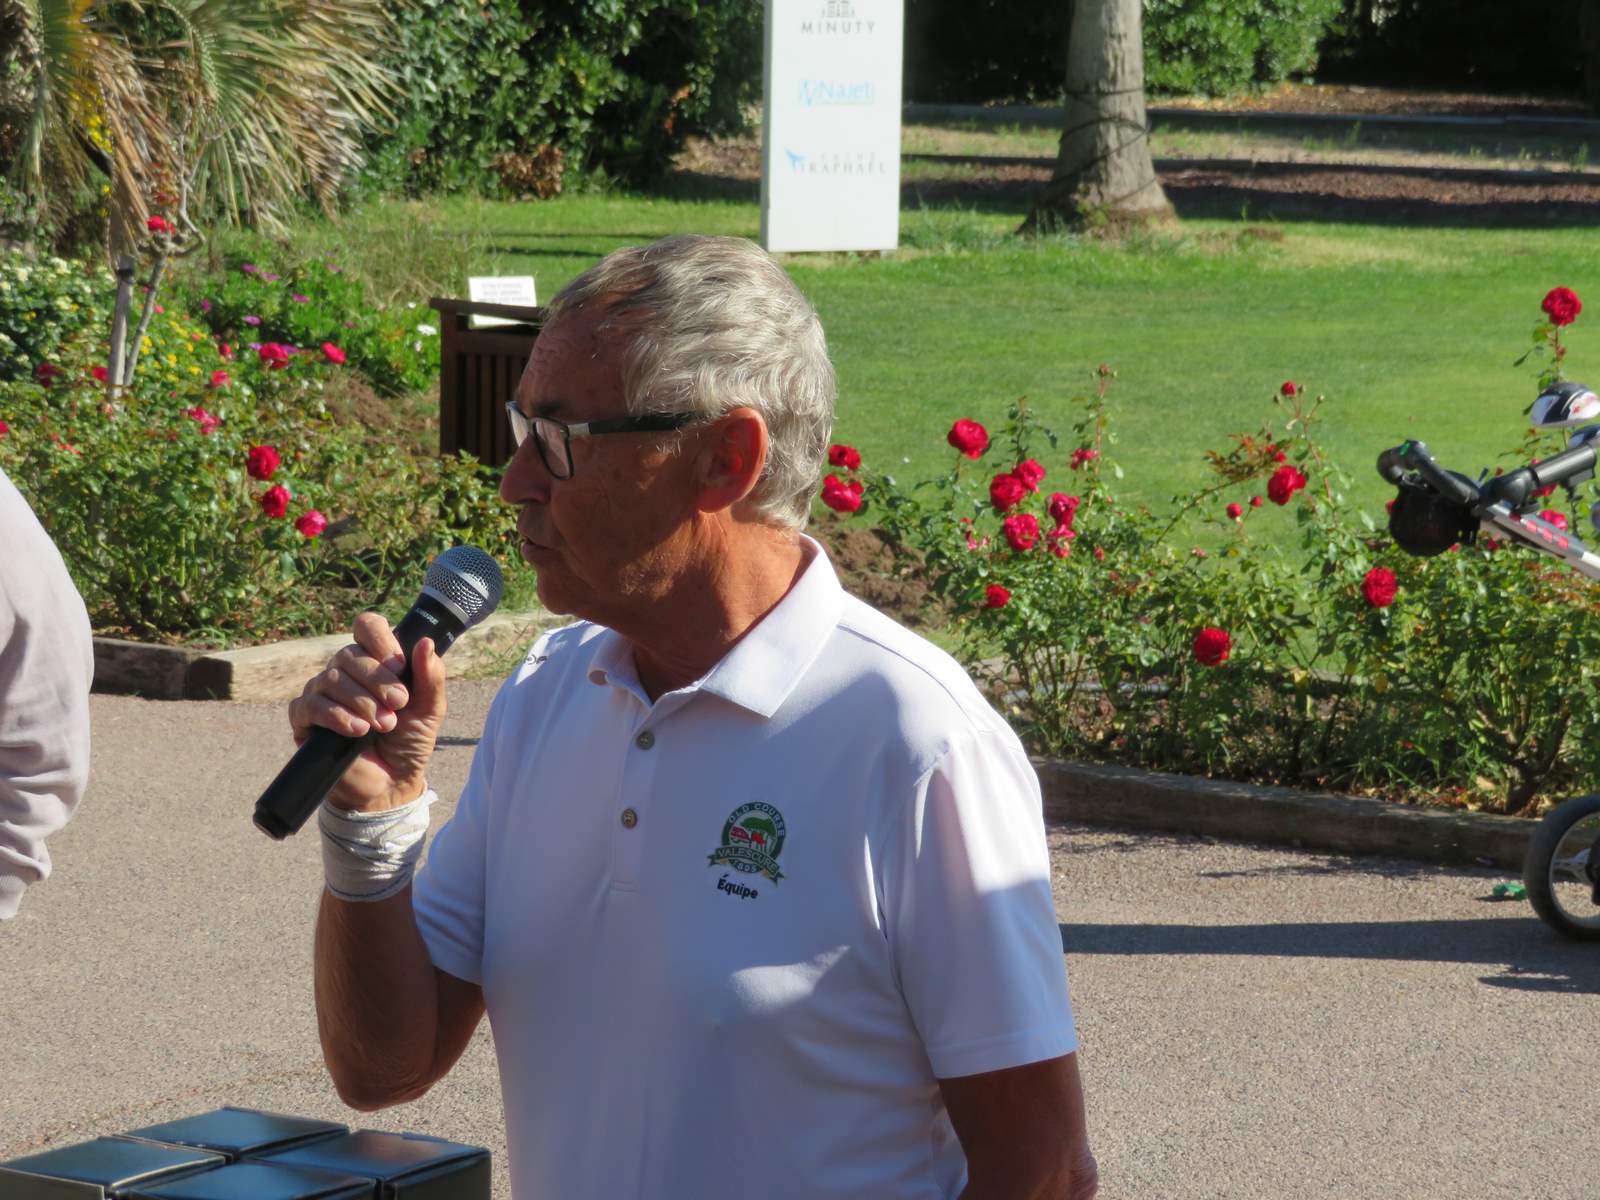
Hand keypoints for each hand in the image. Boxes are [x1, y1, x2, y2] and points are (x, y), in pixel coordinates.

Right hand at [287, 611, 446, 811]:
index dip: (380, 639)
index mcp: (375, 661)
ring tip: (383, 725)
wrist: (392, 783)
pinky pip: (310, 705)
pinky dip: (335, 716)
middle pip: (349, 654)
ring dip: (362, 702)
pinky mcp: (305, 719)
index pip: (367, 627)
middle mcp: (345, 671)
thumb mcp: (430, 709)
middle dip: (378, 680)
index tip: (399, 665)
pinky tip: (357, 730)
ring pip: (331, 679)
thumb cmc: (409, 742)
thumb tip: (425, 642)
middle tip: (399, 704)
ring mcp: (322, 693)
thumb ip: (430, 677)